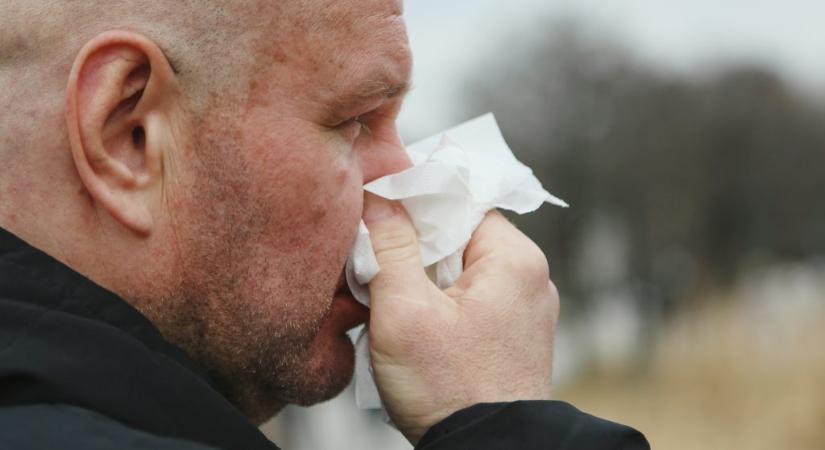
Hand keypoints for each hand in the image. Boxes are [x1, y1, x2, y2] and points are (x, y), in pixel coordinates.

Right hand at [363, 193, 558, 442]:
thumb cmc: (452, 392)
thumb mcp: (405, 313)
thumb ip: (390, 247)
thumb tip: (379, 197)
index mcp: (514, 259)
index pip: (459, 202)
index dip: (414, 205)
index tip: (378, 216)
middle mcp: (528, 278)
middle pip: (458, 236)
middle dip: (414, 250)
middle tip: (378, 271)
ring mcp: (523, 309)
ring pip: (459, 270)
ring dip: (423, 280)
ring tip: (395, 306)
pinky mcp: (511, 335)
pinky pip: (469, 300)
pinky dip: (439, 305)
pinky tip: (416, 329)